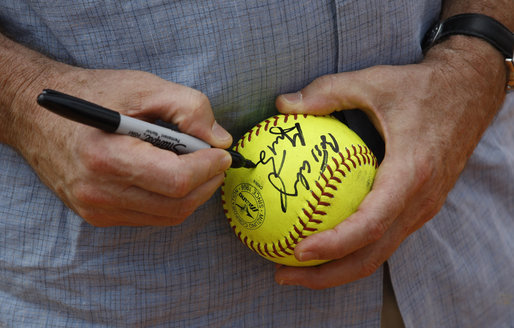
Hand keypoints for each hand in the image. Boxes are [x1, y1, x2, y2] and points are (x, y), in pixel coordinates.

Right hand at [12, 67, 232, 226]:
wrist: (37, 115)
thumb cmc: (91, 95)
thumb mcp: (143, 87)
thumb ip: (188, 108)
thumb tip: (220, 140)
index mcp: (107, 156)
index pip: (176, 180)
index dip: (208, 168)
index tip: (222, 153)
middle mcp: (100, 192)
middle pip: (177, 204)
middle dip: (207, 183)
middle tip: (216, 161)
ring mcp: (98, 209)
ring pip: (168, 216)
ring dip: (194, 193)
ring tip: (198, 167)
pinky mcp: (99, 215)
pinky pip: (151, 217)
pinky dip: (172, 200)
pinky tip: (173, 177)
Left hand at [273, 36, 506, 288]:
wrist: (471, 93)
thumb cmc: (421, 88)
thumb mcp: (372, 82)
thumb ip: (327, 92)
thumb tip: (282, 104)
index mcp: (410, 173)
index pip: (371, 224)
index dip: (333, 244)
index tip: (297, 250)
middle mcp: (419, 201)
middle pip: (371, 256)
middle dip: (325, 275)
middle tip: (282, 274)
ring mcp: (422, 209)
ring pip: (378, 254)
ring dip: (336, 268)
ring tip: (294, 266)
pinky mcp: (418, 208)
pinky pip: (383, 238)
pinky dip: (352, 249)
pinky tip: (323, 238)